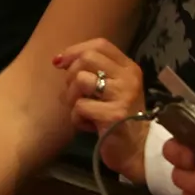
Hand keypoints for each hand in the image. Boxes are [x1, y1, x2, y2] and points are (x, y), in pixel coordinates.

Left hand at [55, 38, 147, 180]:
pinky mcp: (114, 115)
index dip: (75, 50)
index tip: (60, 63)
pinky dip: (77, 119)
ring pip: (81, 80)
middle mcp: (128, 78)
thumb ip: (92, 72)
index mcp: (128, 68)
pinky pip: (80, 107)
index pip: (100, 45)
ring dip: (71, 98)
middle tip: (74, 94)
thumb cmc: (117, 117)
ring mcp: (123, 96)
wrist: (135, 149)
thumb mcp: (110, 89)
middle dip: (70, 76)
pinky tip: (89, 126)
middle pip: (87, 58)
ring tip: (82, 110)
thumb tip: (58, 60)